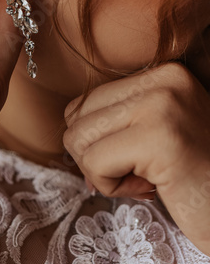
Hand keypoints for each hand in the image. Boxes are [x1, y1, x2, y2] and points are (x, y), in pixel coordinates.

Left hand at [63, 63, 209, 254]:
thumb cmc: (195, 177)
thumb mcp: (157, 131)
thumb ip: (117, 122)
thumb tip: (70, 136)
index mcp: (163, 74)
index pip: (87, 101)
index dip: (96, 140)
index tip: (131, 159)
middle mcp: (163, 81)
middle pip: (77, 117)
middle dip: (92, 156)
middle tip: (134, 173)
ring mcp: (161, 106)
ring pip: (79, 139)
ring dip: (102, 172)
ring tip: (143, 180)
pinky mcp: (158, 139)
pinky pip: (95, 163)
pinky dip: (111, 187)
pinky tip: (149, 189)